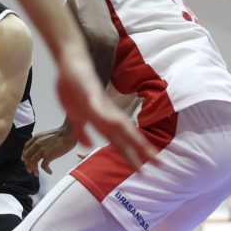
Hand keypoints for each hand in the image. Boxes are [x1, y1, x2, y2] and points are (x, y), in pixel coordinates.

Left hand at [22, 125, 76, 175]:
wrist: (68, 133)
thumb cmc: (62, 133)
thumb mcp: (47, 135)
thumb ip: (42, 141)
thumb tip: (42, 147)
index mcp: (36, 138)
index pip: (26, 148)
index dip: (24, 155)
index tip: (25, 160)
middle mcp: (37, 144)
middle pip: (27, 157)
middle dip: (27, 165)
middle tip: (30, 170)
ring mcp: (42, 150)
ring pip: (32, 163)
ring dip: (34, 170)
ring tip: (37, 174)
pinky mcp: (48, 156)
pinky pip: (43, 166)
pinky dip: (46, 170)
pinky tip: (50, 172)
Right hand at [55, 49, 154, 169]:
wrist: (72, 62)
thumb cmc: (75, 88)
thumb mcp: (76, 115)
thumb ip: (83, 130)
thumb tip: (88, 145)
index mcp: (104, 119)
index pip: (121, 140)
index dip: (133, 154)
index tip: (147, 168)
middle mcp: (106, 113)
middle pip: (126, 134)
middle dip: (141, 149)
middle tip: (159, 163)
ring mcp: (98, 104)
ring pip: (117, 123)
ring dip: (130, 136)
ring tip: (143, 149)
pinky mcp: (88, 93)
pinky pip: (97, 107)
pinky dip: (104, 116)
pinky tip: (110, 123)